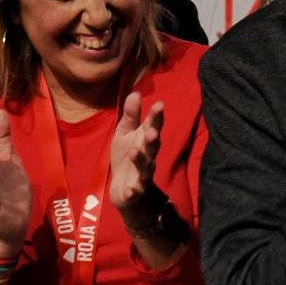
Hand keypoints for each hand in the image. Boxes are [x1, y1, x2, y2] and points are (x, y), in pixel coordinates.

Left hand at [109, 92, 164, 219]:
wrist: (126, 190)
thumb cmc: (127, 157)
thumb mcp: (126, 134)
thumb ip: (131, 116)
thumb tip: (135, 92)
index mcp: (145, 140)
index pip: (153, 126)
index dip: (156, 117)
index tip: (160, 104)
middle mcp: (148, 156)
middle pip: (153, 147)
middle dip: (152, 139)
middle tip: (152, 132)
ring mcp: (142, 175)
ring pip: (145, 168)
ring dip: (140, 161)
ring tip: (134, 152)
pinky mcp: (134, 191)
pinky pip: (135, 192)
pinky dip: (133, 191)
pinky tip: (130, 191)